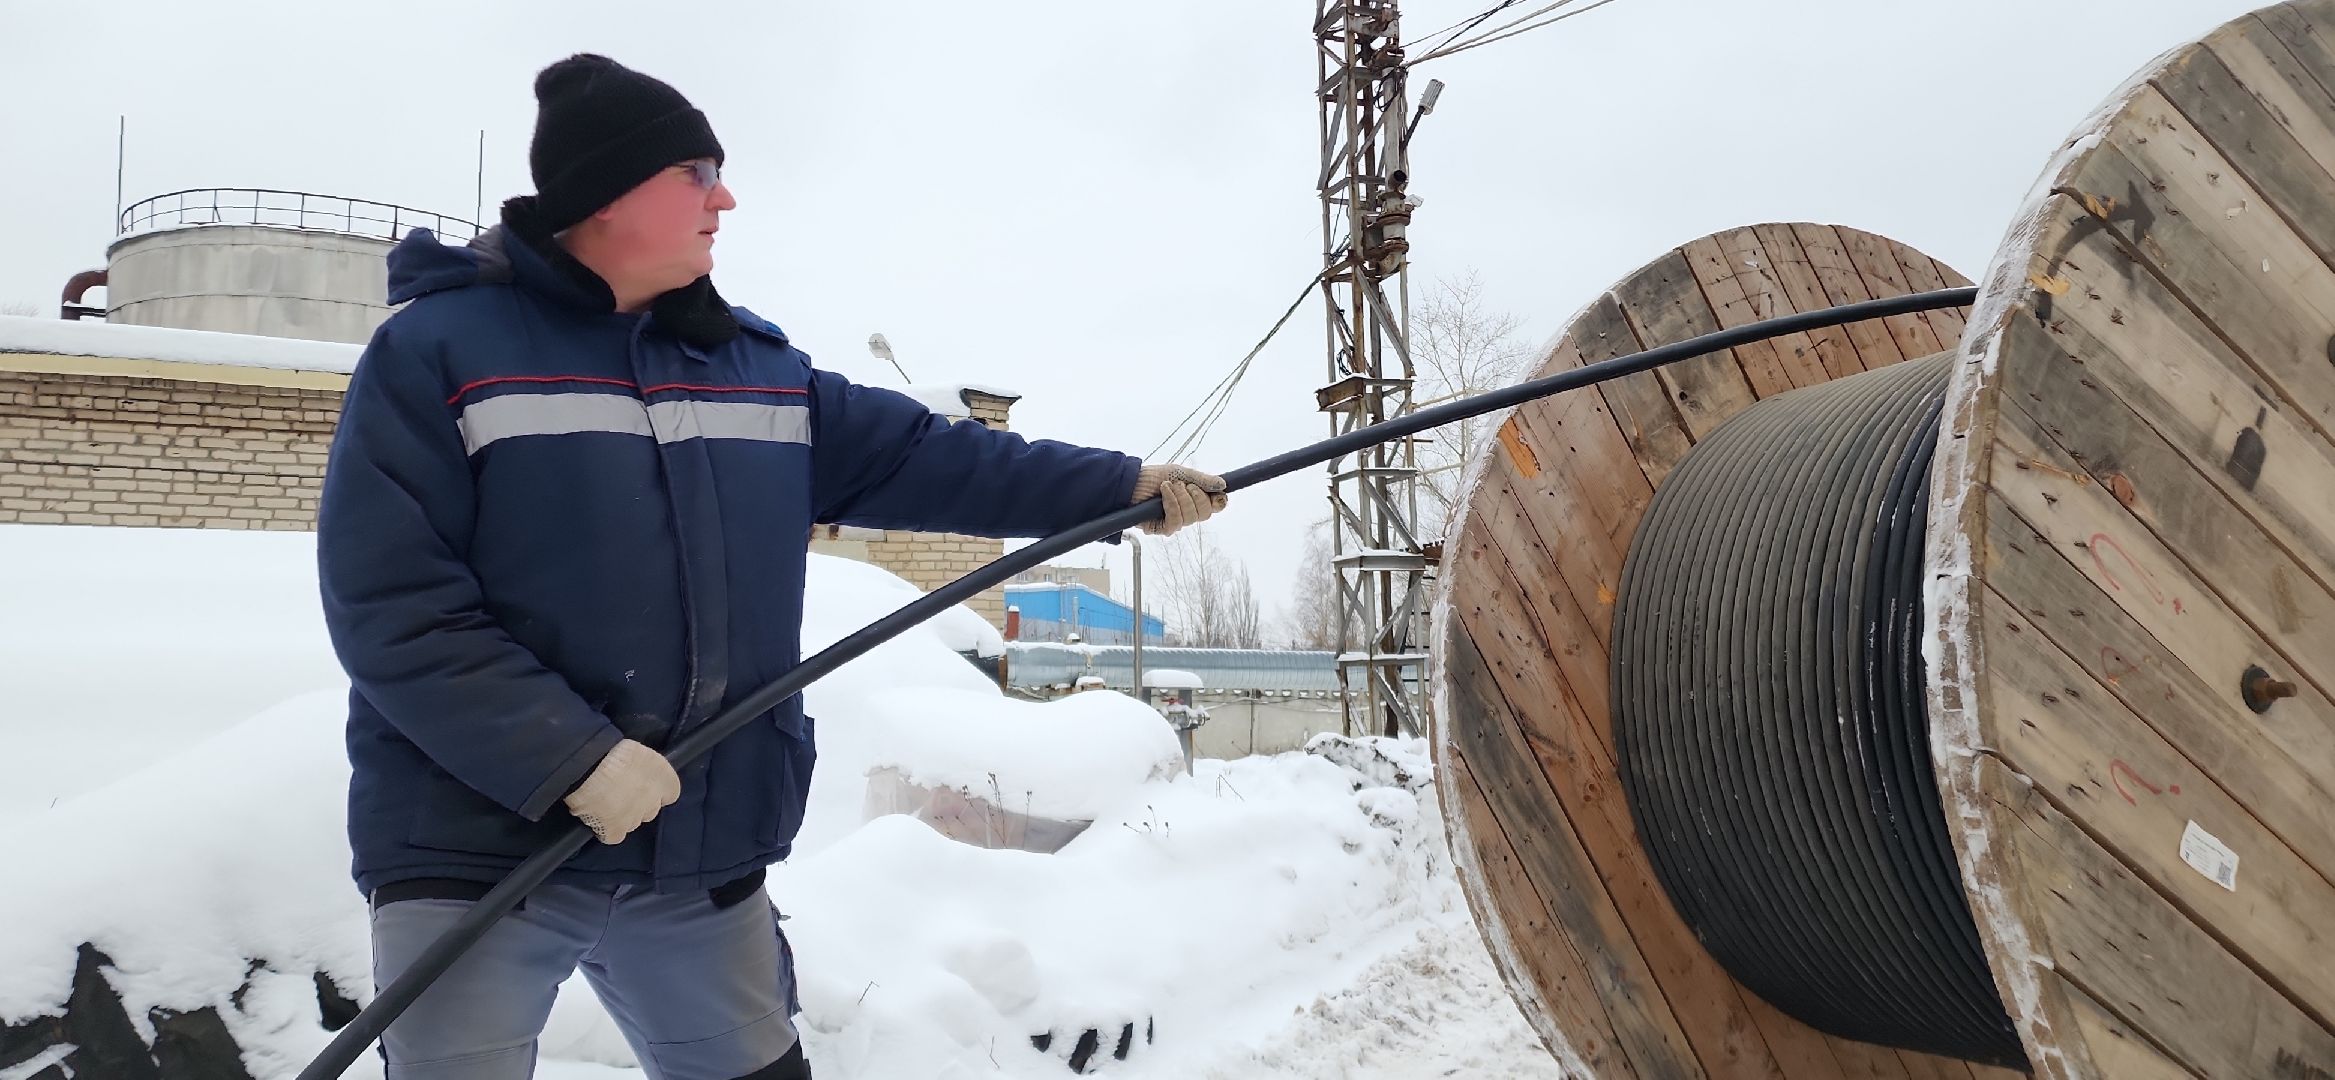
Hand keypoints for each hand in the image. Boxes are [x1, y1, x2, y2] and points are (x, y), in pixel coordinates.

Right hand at [563, 739, 680, 844]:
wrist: (592, 766)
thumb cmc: (613, 750)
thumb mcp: (640, 752)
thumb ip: (646, 766)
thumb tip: (638, 771)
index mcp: (665, 780)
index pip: (670, 793)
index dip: (656, 791)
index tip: (642, 785)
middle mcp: (654, 802)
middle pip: (650, 810)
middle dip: (638, 804)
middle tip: (620, 793)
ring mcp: (635, 819)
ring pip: (632, 822)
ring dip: (623, 816)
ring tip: (605, 804)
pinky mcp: (615, 831)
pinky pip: (614, 836)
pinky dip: (607, 831)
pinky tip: (598, 820)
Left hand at [1132, 464, 1228, 536]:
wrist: (1131, 481)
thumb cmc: (1154, 477)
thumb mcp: (1181, 473)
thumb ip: (1202, 479)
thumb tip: (1223, 484)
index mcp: (1194, 499)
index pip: (1215, 506)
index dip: (1218, 501)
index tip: (1217, 492)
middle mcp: (1187, 512)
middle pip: (1205, 513)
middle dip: (1195, 496)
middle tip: (1182, 484)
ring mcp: (1176, 521)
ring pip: (1191, 517)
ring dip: (1180, 498)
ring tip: (1168, 486)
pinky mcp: (1163, 528)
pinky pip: (1176, 522)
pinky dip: (1171, 504)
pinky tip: (1163, 494)